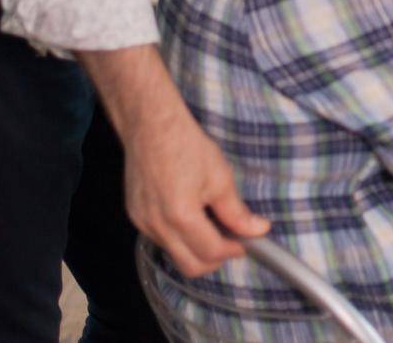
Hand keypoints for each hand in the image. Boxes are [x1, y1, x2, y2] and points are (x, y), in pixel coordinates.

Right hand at [123, 106, 269, 276]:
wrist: (152, 126)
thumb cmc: (185, 145)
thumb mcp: (220, 177)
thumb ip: (237, 212)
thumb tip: (257, 230)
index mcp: (181, 216)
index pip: (211, 252)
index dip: (232, 251)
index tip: (245, 243)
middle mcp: (157, 225)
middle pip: (189, 266)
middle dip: (214, 260)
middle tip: (231, 243)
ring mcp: (142, 222)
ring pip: (173, 254)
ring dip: (195, 249)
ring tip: (212, 226)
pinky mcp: (135, 216)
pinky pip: (160, 239)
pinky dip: (179, 238)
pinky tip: (191, 218)